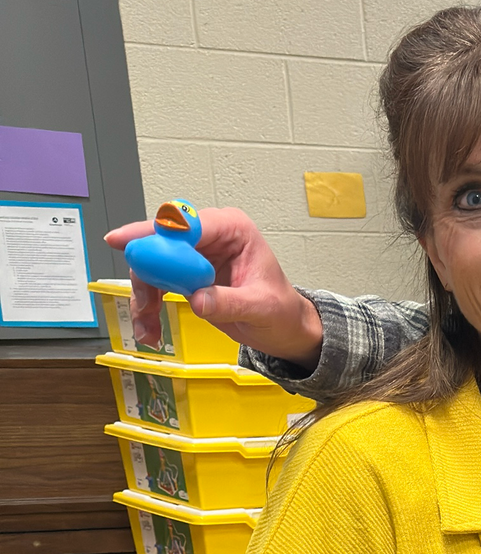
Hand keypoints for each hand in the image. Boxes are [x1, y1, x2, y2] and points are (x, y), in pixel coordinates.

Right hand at [105, 207, 323, 370]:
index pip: (186, 224)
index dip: (152, 232)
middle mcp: (209, 235)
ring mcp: (194, 253)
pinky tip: (150, 329)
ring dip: (143, 296)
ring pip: (151, 265)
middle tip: (141, 303)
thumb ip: (230, 302)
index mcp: (232, 229)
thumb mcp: (262, 308)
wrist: (284, 329)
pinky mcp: (184, 273)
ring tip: (147, 328)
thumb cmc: (281, 311)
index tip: (124, 242)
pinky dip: (148, 306)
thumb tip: (198, 300)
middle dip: (145, 272)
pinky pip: (155, 283)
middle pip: (160, 241)